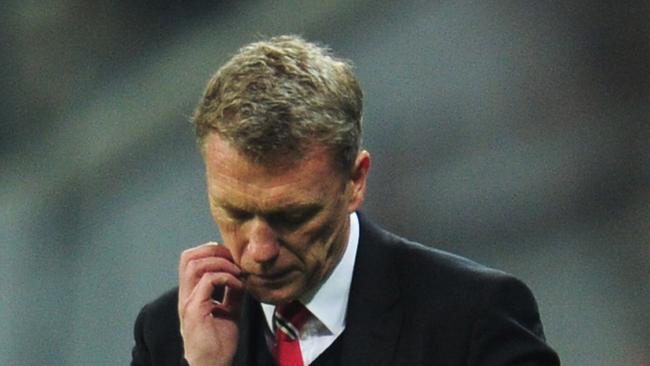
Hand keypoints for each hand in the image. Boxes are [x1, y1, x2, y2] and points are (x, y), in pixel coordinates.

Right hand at [178, 242, 243, 365]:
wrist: (212, 365)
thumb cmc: (218, 343)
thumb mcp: (230, 311)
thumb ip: (233, 292)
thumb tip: (243, 276)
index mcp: (191, 294)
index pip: (190, 260)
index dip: (210, 251)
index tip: (232, 257)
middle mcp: (186, 295)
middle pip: (188, 257)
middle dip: (214, 250)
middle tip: (234, 259)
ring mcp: (188, 301)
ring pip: (194, 264)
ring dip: (220, 262)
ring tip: (237, 272)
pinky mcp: (195, 309)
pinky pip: (208, 280)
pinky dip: (226, 277)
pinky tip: (238, 285)